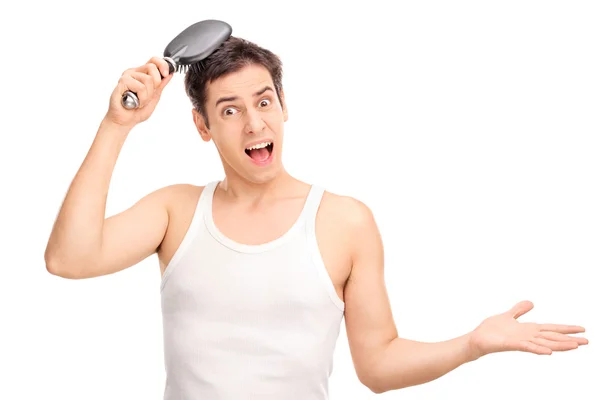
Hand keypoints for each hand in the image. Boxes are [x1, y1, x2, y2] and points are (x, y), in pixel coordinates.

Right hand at [105, 56, 173, 128]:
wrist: (125, 121)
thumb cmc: (137, 110)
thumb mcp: (155, 97)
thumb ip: (161, 85)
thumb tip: (170, 74)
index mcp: (142, 74)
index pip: (153, 60)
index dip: (162, 64)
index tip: (166, 74)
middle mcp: (134, 72)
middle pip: (152, 67)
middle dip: (156, 85)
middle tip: (148, 96)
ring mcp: (128, 76)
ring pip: (148, 79)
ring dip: (147, 96)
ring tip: (140, 101)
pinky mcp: (123, 82)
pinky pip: (140, 87)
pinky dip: (141, 98)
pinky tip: (135, 102)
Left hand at [468, 300, 587, 360]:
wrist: (477, 339)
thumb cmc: (491, 330)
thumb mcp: (508, 315)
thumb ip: (519, 310)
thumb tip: (532, 302)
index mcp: (528, 329)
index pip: (551, 329)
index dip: (566, 329)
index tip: (582, 329)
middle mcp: (527, 336)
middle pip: (552, 337)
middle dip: (569, 339)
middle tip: (587, 341)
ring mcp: (521, 341)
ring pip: (544, 343)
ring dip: (559, 345)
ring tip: (575, 346)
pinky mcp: (511, 344)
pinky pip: (527, 347)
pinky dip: (538, 349)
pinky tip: (548, 352)